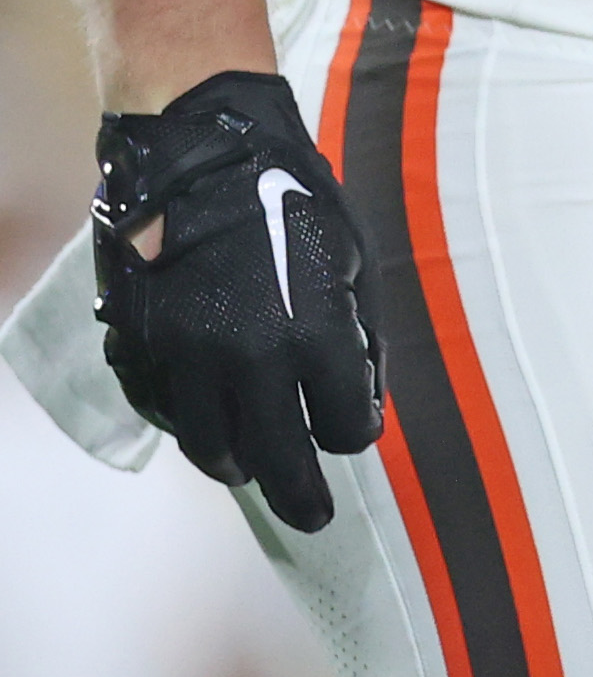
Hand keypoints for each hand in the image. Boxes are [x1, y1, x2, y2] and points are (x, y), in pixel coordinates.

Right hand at [91, 71, 383, 528]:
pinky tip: (211, 423)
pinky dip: (192, 426)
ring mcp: (187, 357)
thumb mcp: (352, 256)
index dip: (356, 432)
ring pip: (213, 447)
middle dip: (301, 495)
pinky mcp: (143, 350)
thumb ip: (360, 331)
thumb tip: (366, 396)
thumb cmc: (292, 199)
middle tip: (313, 519)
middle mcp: (248, 355)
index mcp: (313, 329)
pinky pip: (168, 413)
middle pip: (279, 456)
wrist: (200, 157)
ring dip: (239, 465)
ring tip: (255, 471)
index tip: (356, 432)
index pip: (345, 424)